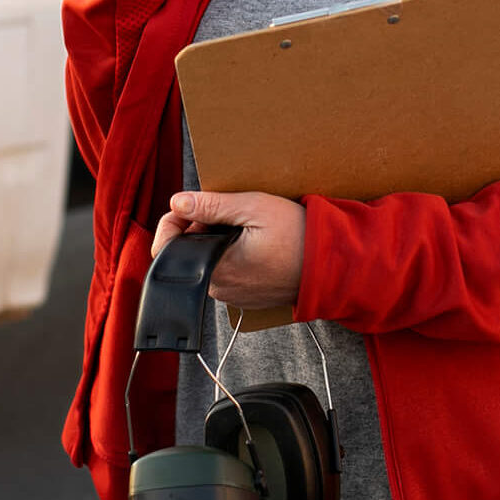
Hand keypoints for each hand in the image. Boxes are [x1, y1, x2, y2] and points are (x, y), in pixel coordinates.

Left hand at [151, 190, 305, 310]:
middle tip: (226, 212)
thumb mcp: (253, 208)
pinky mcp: (246, 297)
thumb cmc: (298, 237)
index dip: (173, 222)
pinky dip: (232, 254)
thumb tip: (178, 202)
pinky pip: (226, 272)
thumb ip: (211, 206)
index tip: (188, 206)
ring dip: (217, 239)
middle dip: (199, 227)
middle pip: (188, 253)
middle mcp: (220, 289)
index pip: (167, 250)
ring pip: (207, 261)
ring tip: (244, 226)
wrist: (332, 266)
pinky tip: (253, 242)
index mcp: (216, 269)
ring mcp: (233, 296)